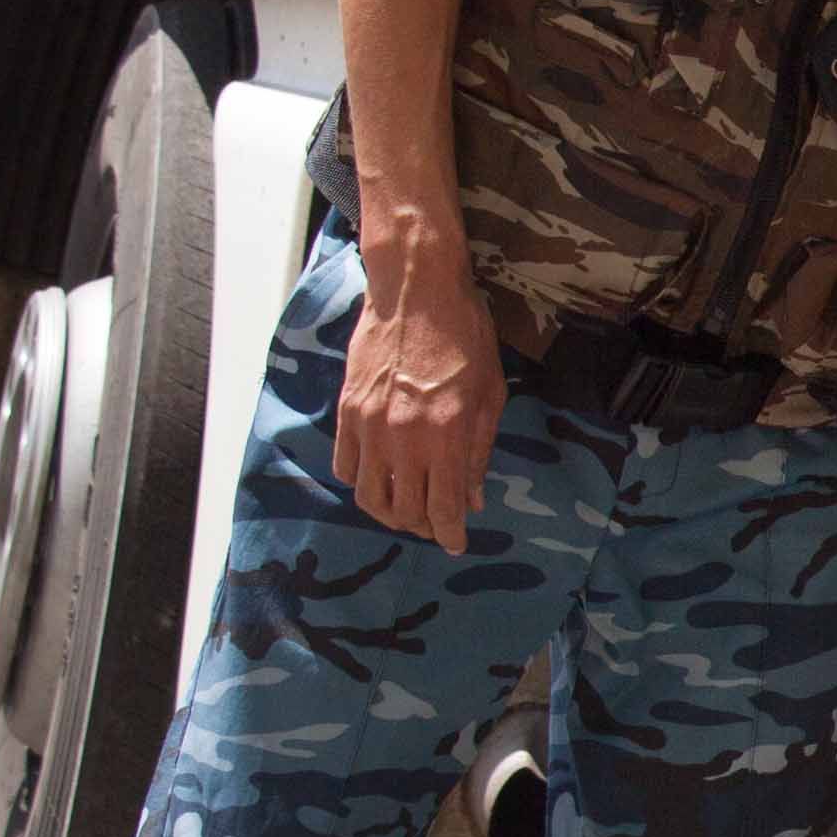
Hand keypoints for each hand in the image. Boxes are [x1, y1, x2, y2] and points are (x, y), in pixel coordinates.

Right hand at [333, 238, 504, 549]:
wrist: (417, 292)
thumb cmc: (465, 338)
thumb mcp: (490, 396)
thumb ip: (479, 451)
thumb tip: (473, 499)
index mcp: (447, 436)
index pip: (443, 507)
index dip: (449, 533)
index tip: (455, 544)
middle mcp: (405, 438)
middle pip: (404, 509)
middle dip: (422, 527)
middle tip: (435, 526)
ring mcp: (370, 426)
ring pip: (369, 495)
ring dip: (388, 513)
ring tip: (405, 512)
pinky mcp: (348, 411)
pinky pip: (346, 465)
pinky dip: (361, 482)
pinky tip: (379, 479)